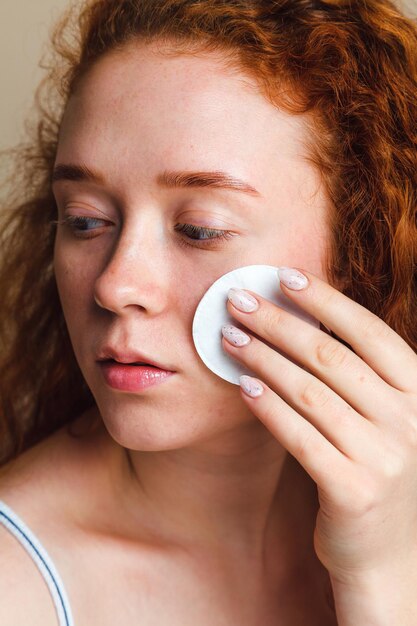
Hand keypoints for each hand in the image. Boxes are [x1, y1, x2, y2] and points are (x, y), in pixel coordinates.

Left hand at [221, 267, 416, 583]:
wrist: (391, 555)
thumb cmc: (377, 470)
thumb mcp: (386, 417)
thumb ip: (357, 376)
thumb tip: (300, 319)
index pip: (369, 331)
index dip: (325, 299)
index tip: (283, 277)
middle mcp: (408, 420)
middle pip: (331, 356)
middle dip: (279, 323)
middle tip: (238, 301)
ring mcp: (383, 456)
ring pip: (309, 392)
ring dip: (263, 359)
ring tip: (229, 338)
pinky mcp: (352, 490)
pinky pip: (299, 436)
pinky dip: (268, 408)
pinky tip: (242, 387)